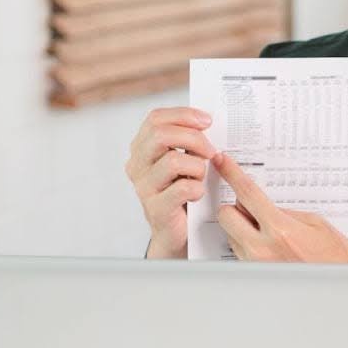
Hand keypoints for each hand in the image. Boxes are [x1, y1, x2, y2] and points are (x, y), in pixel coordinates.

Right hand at [125, 106, 216, 257]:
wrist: (175, 232)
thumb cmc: (180, 192)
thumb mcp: (181, 160)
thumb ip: (186, 140)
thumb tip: (206, 121)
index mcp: (141, 149)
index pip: (155, 119)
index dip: (183, 115)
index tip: (207, 121)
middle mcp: (137, 165)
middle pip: (161, 135)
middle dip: (194, 138)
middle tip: (211, 151)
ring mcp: (144, 187)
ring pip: (173, 161)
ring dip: (197, 166)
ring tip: (200, 177)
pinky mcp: (156, 208)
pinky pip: (183, 188)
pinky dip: (197, 188)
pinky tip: (197, 194)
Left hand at [213, 152, 347, 263]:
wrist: (338, 291)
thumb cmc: (335, 259)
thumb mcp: (318, 225)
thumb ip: (287, 213)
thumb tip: (267, 207)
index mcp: (280, 230)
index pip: (247, 194)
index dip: (232, 174)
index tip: (222, 162)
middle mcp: (262, 248)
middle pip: (226, 215)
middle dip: (235, 208)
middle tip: (251, 208)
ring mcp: (256, 264)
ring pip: (231, 235)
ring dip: (242, 228)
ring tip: (268, 234)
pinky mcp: (255, 276)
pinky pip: (240, 253)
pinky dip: (248, 245)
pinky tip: (269, 248)